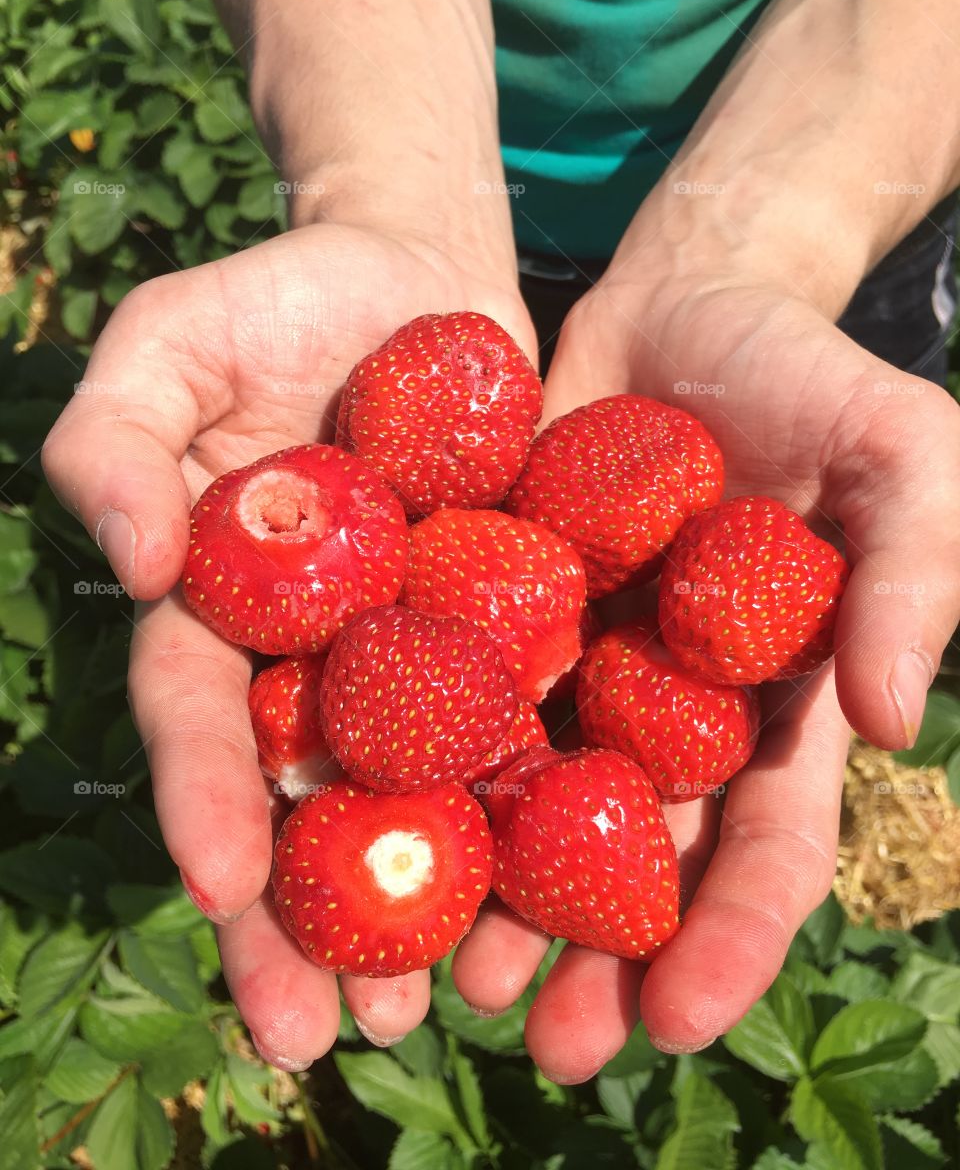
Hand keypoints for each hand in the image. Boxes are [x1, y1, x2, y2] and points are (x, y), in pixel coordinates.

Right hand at [43, 222, 533, 1068]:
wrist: (416, 271)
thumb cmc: (278, 299)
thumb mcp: (167, 346)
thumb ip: (114, 443)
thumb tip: (131, 564)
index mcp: (226, 610)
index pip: (202, 724)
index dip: (207, 805)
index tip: (225, 890)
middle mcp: (319, 652)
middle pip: (307, 798)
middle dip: (308, 916)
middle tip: (327, 1031)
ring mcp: (421, 646)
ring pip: (418, 790)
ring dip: (424, 901)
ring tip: (444, 1005)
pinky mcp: (515, 619)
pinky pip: (525, 715)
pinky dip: (533, 803)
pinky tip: (561, 889)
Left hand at [454, 276, 959, 1080]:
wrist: (683, 299)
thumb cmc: (807, 374)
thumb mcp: (900, 453)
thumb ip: (916, 576)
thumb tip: (887, 724)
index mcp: (773, 703)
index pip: (765, 842)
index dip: (732, 935)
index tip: (680, 1019)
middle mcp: (669, 708)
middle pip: (636, 861)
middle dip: (599, 961)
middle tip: (550, 1045)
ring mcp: (577, 666)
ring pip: (534, 806)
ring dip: (498, 902)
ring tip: (450, 980)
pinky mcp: (494, 611)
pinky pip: (453, 699)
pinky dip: (420, 767)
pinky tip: (372, 824)